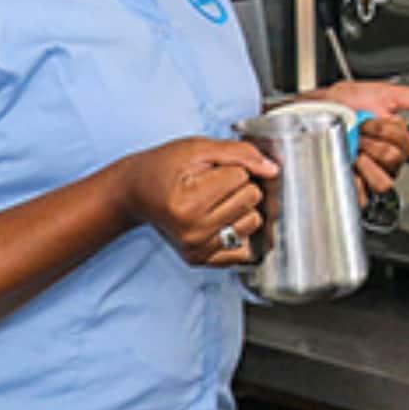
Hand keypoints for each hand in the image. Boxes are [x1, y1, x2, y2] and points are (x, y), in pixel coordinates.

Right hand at [118, 137, 277, 267]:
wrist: (135, 193)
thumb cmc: (164, 168)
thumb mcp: (197, 149)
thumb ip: (239, 153)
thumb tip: (273, 170)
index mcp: (187, 202)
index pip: (242, 176)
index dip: (232, 166)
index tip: (212, 169)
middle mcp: (192, 231)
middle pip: (251, 199)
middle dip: (240, 185)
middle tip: (214, 183)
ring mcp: (196, 249)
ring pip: (254, 221)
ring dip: (242, 207)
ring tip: (216, 200)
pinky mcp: (200, 260)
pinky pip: (245, 247)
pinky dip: (239, 230)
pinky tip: (220, 219)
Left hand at [292, 81, 408, 196]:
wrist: (316, 111)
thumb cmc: (345, 102)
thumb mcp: (383, 93)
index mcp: (397, 140)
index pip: (405, 146)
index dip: (385, 131)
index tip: (370, 120)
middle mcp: (386, 160)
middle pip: (394, 161)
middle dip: (373, 141)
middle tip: (359, 132)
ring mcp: (370, 174)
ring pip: (384, 182)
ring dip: (366, 162)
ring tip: (353, 149)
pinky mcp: (354, 186)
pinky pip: (363, 196)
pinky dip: (355, 183)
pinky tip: (346, 165)